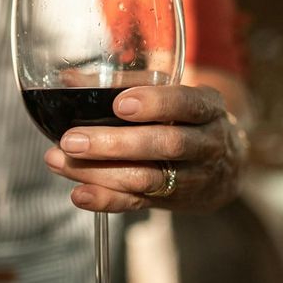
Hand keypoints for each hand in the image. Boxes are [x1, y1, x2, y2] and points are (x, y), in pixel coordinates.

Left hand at [42, 84, 246, 212]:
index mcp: (207, 108)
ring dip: (100, 172)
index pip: (186, 104)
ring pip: (149, 178)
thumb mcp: (172, 96)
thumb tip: (70, 79)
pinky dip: (107, 199)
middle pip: (166, 145)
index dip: (155, 104)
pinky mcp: (172, 201)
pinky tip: (80, 194)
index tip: (119, 104)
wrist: (224, 168)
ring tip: (59, 161)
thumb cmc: (186, 120)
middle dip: (116, 143)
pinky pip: (139, 202)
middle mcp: (206, 144)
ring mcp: (192, 177)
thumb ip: (127, 85)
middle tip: (72, 139)